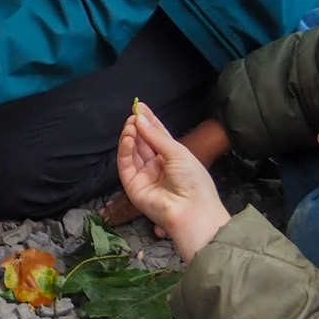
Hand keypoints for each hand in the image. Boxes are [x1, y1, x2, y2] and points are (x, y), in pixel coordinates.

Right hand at [116, 102, 231, 261]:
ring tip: (131, 125)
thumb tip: (138, 118)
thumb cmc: (194, 182)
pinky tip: (128, 138)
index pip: (157, 136)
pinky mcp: (133, 186)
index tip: (139, 106)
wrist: (192, 211)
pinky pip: (126, 165)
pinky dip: (125, 150)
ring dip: (130, 137)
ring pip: (132, 152)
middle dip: (138, 127)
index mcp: (173, 158)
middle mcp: (157, 166)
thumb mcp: (178, 153)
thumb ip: (156, 136)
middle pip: (143, 142)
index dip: (149, 121)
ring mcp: (144, 176)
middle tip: (133, 114)